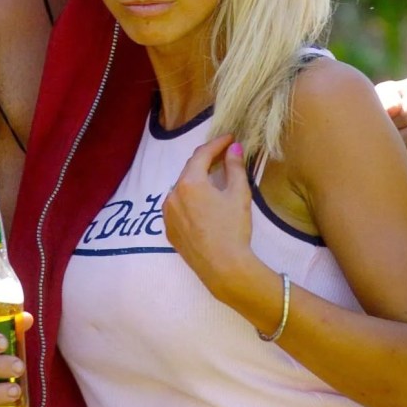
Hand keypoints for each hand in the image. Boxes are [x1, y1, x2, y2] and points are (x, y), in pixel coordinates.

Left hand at [163, 135, 253, 299]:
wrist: (223, 268)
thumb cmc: (233, 229)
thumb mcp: (239, 195)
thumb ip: (235, 168)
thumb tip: (233, 148)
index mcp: (189, 183)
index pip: (202, 154)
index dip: (217, 144)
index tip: (230, 138)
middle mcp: (172, 195)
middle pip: (190, 170)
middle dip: (206, 160)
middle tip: (223, 155)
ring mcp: (167, 214)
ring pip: (181, 189)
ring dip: (196, 181)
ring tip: (213, 180)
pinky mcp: (169, 230)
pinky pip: (177, 207)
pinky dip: (189, 200)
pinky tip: (202, 205)